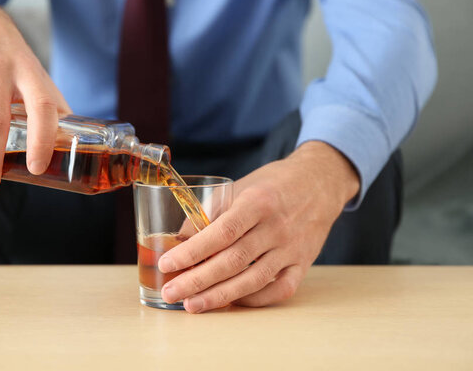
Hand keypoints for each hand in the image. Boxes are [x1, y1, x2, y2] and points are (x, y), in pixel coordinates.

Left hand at [158, 141, 359, 312]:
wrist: (320, 182)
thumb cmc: (273, 184)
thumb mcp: (240, 186)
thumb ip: (211, 211)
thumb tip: (180, 239)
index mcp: (257, 203)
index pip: (222, 232)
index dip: (193, 251)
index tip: (168, 263)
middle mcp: (276, 227)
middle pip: (233, 261)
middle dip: (198, 280)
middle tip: (171, 292)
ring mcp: (292, 248)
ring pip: (253, 280)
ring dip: (220, 296)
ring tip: (192, 305)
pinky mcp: (303, 263)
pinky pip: (279, 289)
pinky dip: (254, 300)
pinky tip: (231, 302)